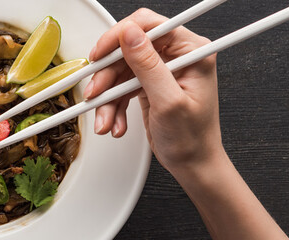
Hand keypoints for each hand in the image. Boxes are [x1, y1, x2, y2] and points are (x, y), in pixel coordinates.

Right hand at [85, 9, 220, 170]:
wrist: (193, 165)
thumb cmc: (193, 139)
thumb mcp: (168, 101)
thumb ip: (148, 65)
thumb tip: (130, 34)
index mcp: (191, 51)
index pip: (150, 25)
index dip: (120, 36)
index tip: (100, 54)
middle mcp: (176, 56)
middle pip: (128, 48)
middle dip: (108, 74)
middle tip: (96, 92)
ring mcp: (160, 70)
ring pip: (119, 69)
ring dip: (107, 96)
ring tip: (105, 119)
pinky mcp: (148, 84)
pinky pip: (120, 86)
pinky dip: (112, 105)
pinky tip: (114, 122)